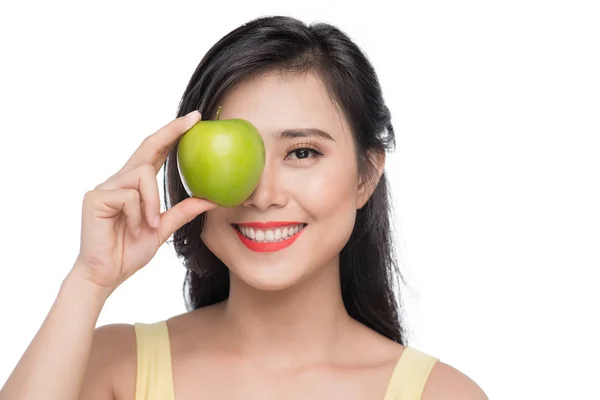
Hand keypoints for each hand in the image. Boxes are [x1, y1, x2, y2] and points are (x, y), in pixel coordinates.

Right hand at [72, 110, 216, 292]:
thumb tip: (212, 199)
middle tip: (196, 119)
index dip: (173, 134)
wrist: (105, 274)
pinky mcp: (96, 197)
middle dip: (172, 131)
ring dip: (152, 203)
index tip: (195, 119)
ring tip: (148, 225)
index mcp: (135, 185)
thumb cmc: (129, 251)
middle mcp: (119, 180)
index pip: (156, 152)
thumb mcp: (163, 229)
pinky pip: (130, 196)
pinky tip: (132, 228)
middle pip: (147, 147)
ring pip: (143, 175)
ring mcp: (106, 186)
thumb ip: (183, 212)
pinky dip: (137, 214)